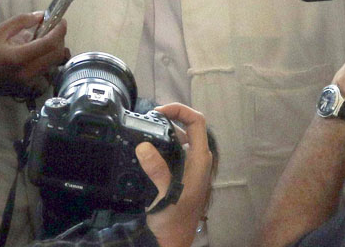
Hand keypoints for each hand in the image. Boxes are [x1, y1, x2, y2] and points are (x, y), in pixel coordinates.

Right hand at [0, 11, 67, 116]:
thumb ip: (20, 22)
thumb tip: (40, 16)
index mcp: (19, 57)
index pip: (49, 44)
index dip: (59, 30)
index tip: (61, 20)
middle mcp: (28, 72)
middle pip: (57, 55)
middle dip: (60, 39)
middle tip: (54, 28)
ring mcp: (29, 82)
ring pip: (53, 64)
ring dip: (54, 49)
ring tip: (46, 37)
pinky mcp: (27, 87)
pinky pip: (45, 70)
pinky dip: (46, 58)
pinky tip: (37, 50)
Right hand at [140, 103, 212, 246]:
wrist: (175, 239)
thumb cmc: (174, 219)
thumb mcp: (166, 195)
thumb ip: (157, 170)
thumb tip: (144, 146)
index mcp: (200, 160)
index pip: (197, 122)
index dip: (180, 110)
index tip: (158, 112)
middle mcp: (198, 159)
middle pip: (189, 127)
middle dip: (170, 117)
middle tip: (147, 119)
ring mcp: (191, 165)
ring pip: (181, 137)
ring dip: (165, 130)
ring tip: (145, 129)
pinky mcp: (183, 171)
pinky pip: (175, 149)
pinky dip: (162, 142)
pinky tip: (148, 147)